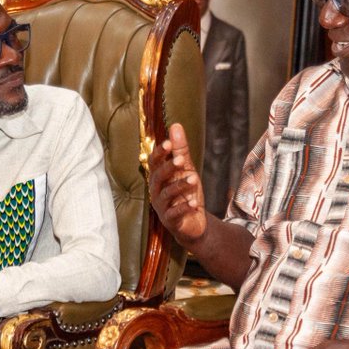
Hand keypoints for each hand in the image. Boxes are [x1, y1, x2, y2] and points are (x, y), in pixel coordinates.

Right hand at [148, 123, 206, 246]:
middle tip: (181, 160)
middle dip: (169, 168)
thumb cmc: (186, 193)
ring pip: (167, 194)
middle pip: (158, 177)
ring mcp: (162, 206)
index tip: (168, 142)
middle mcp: (156, 190)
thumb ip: (181, 150)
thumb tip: (175, 125)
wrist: (193, 223)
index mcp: (158, 176)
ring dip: (180, 186)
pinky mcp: (170, 221)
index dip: (160, 153)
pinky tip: (193, 203)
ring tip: (194, 179)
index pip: (154, 162)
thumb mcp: (187, 169)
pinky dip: (183, 208)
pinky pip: (174, 213)